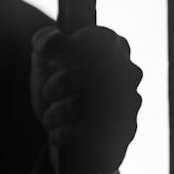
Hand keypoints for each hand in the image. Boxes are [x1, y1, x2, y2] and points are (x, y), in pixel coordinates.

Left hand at [30, 26, 142, 173]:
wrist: (62, 129)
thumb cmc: (56, 86)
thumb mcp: (43, 58)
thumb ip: (43, 41)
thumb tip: (56, 39)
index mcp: (113, 45)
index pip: (95, 40)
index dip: (66, 54)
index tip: (51, 64)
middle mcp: (129, 72)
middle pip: (87, 73)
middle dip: (56, 85)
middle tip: (49, 92)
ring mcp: (131, 103)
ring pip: (84, 104)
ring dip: (56, 112)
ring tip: (50, 115)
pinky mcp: (125, 133)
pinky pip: (86, 131)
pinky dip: (62, 133)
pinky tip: (57, 133)